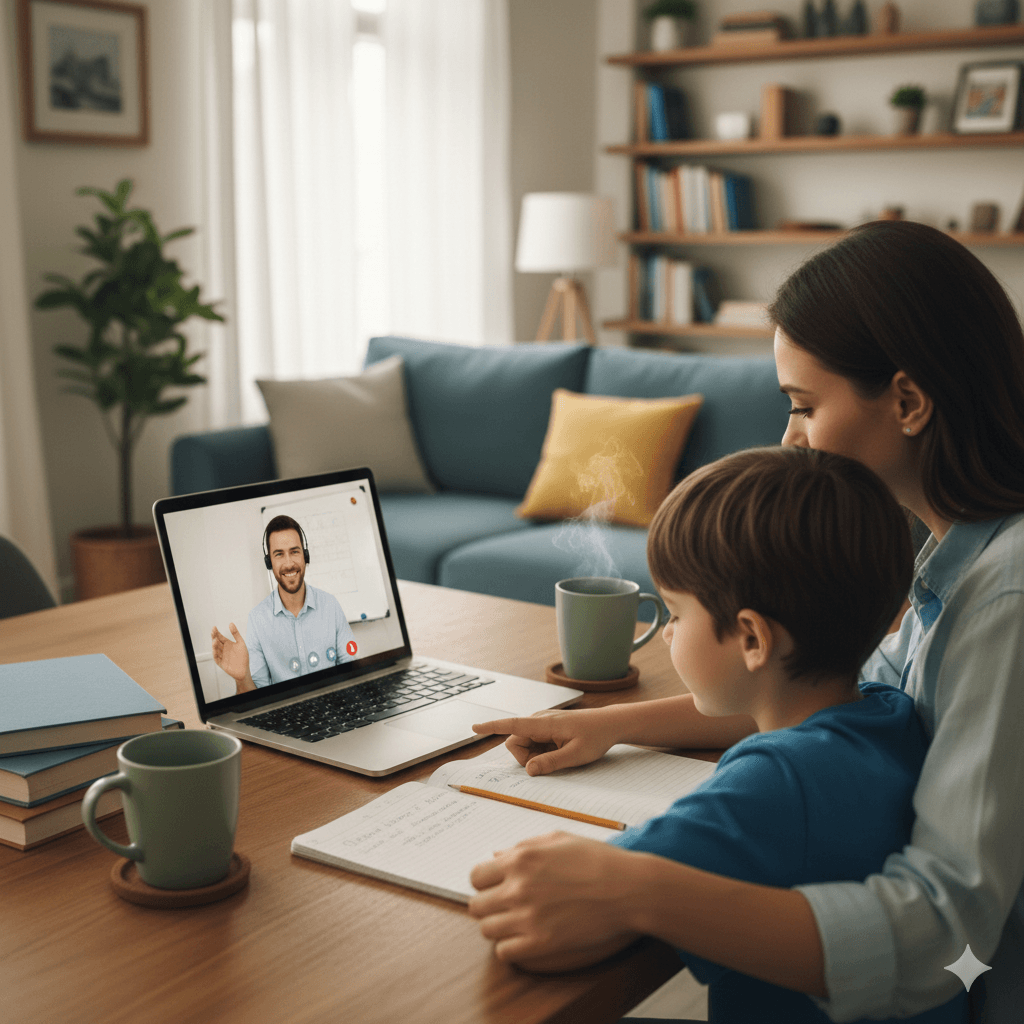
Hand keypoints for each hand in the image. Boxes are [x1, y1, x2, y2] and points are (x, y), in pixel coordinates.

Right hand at [211, 623, 250, 683]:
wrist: (244, 670)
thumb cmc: (243, 657)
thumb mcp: (241, 643)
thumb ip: (236, 633)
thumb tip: (231, 623)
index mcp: (228, 644)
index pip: (220, 637)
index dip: (217, 632)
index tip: (214, 627)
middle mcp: (223, 649)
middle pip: (217, 642)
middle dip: (214, 636)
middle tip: (213, 631)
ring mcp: (222, 656)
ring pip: (216, 649)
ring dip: (214, 645)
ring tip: (215, 640)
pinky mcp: (221, 663)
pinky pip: (217, 658)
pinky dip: (215, 654)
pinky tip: (215, 649)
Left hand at [468, 832, 641, 970]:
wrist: (629, 889)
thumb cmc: (598, 860)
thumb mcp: (558, 839)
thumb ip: (523, 846)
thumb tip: (497, 856)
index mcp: (521, 859)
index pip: (476, 876)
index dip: (485, 882)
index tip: (495, 886)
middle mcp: (518, 887)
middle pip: (477, 906)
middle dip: (488, 905)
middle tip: (505, 906)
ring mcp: (528, 917)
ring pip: (487, 930)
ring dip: (499, 927)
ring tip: (517, 923)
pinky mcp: (541, 943)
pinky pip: (505, 951)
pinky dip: (512, 947)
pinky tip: (526, 938)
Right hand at [472, 708, 617, 774]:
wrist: (610, 724)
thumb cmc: (595, 737)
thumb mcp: (576, 755)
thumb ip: (551, 763)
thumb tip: (528, 770)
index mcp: (544, 724)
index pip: (512, 725)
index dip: (492, 727)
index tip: (474, 728)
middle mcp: (539, 721)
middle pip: (515, 742)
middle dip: (525, 758)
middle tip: (549, 763)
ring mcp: (542, 724)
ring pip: (523, 744)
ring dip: (534, 756)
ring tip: (559, 755)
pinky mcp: (546, 728)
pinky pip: (533, 743)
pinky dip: (540, 752)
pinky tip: (559, 751)